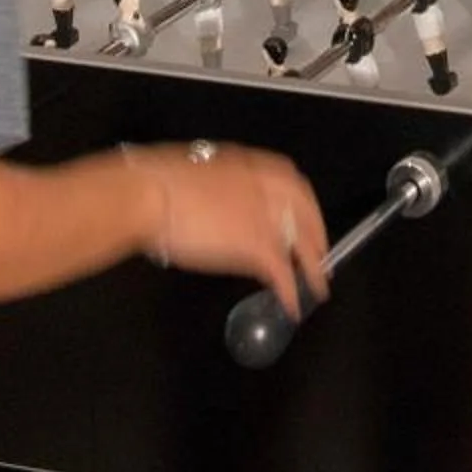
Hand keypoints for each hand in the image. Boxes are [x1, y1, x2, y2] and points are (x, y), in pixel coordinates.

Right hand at [123, 142, 331, 319]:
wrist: (151, 194)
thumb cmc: (162, 179)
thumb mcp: (204, 173)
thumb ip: (225, 187)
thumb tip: (223, 201)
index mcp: (255, 166)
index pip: (295, 188)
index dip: (306, 211)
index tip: (307, 224)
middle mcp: (270, 188)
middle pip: (306, 216)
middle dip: (315, 239)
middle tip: (320, 258)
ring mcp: (268, 217)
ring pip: (302, 246)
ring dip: (312, 268)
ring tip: (318, 287)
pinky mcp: (258, 247)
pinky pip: (282, 274)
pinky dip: (289, 292)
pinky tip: (291, 305)